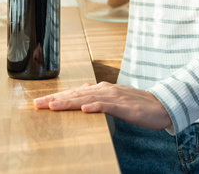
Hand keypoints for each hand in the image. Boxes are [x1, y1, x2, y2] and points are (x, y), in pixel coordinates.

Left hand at [32, 81, 171, 130]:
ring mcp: (115, 97)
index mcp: (101, 88)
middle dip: (55, 99)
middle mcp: (105, 89)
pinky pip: (107, 106)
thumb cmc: (137, 104)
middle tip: (37, 104)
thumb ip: (98, 96)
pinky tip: (83, 109)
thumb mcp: (114, 99)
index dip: (56, 97)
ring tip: (53, 106)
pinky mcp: (125, 106)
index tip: (39, 102)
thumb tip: (81, 94)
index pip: (74, 93)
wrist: (161, 106)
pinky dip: (94, 106)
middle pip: (76, 94)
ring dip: (68, 102)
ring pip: (87, 98)